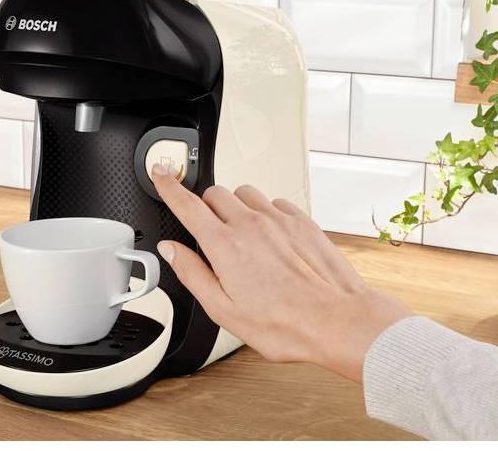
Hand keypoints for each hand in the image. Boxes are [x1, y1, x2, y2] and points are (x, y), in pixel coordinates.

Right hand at [151, 164, 411, 381]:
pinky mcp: (301, 221)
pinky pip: (273, 202)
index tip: (160, 173)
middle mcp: (250, 224)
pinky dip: (264, 213)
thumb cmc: (285, 324)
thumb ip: (192, 273)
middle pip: (215, 193)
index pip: (187, 204)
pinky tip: (269, 239)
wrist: (336, 321)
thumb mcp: (223, 310)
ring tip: (241, 237)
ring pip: (244, 193)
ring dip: (235, 207)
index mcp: (225, 245)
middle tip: (208, 232)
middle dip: (205, 207)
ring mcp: (278, 219)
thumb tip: (171, 250)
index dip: (168, 185)